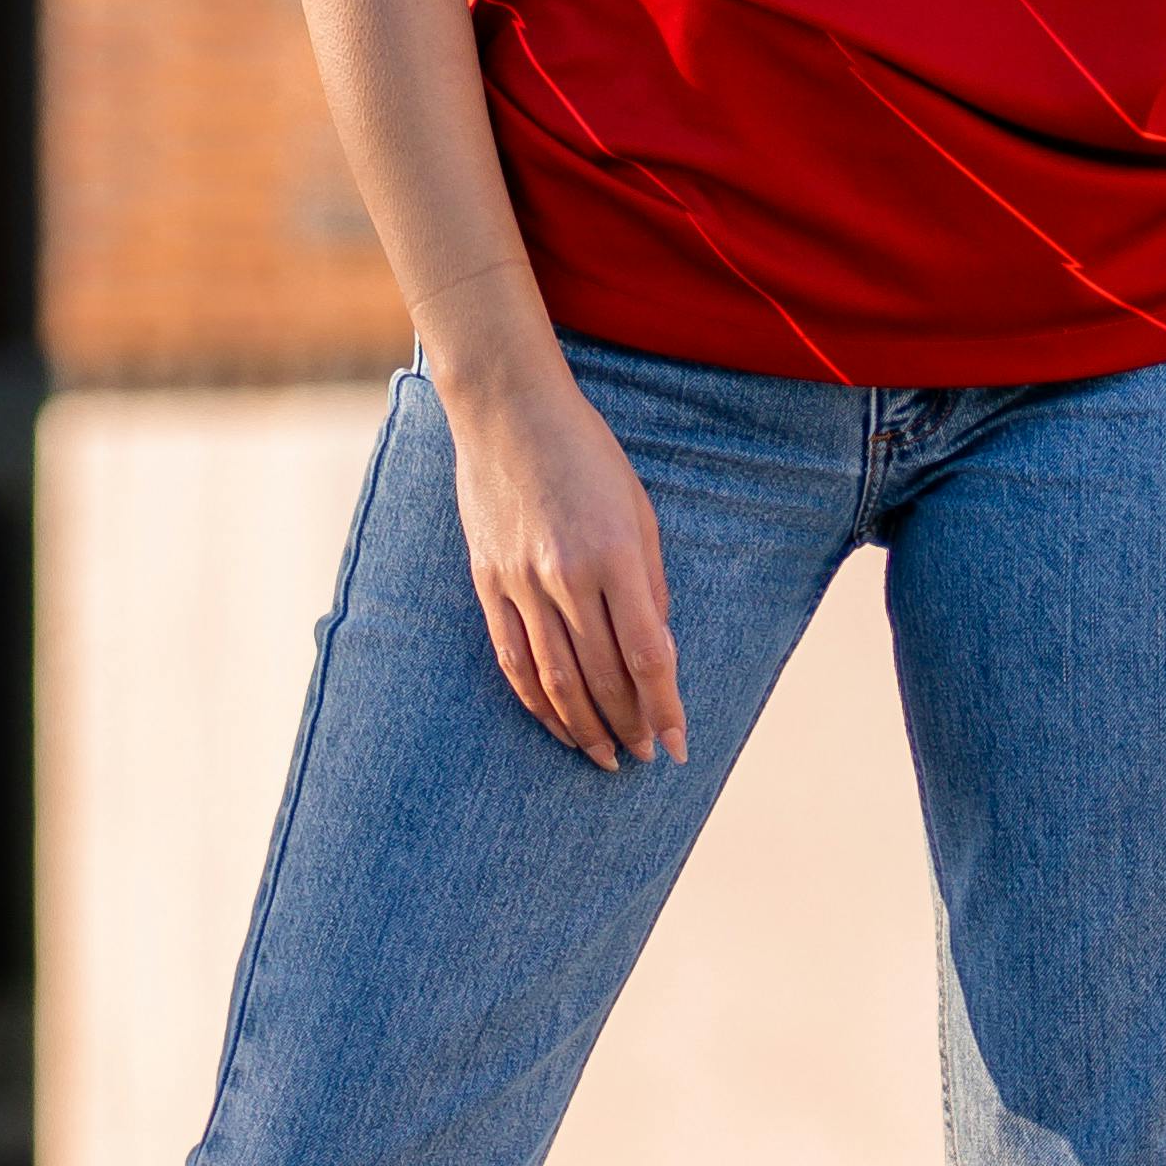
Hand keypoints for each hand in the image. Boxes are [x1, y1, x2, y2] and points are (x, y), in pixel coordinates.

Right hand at [442, 357, 687, 771]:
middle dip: (630, 726)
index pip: (647, 656)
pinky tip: (557, 724)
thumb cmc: (587, 452)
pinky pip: (512, 659)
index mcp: (614, 555)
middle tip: (646, 755)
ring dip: (585, 728)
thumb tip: (657, 652)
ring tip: (605, 756)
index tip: (678, 745)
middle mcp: (566, 577)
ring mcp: (520, 583)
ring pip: (555, 681)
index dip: (665, 708)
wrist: (507, 409)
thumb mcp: (638, 510)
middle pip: (603, 678)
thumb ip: (649, 585)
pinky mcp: (488, 582)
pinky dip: (536, 702)